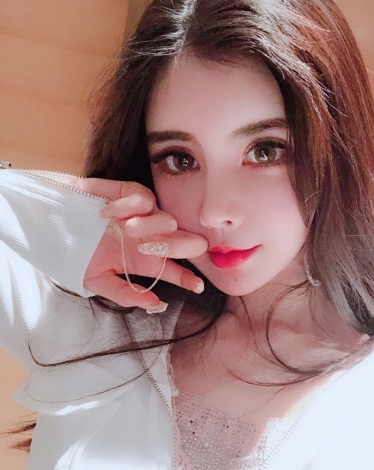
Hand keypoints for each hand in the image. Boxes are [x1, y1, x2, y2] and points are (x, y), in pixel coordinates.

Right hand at [71, 178, 207, 309]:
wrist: (50, 223)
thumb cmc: (74, 252)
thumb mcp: (96, 280)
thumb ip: (124, 294)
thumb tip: (155, 304)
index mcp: (145, 261)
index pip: (175, 270)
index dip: (189, 277)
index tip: (198, 286)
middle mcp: (150, 238)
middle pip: (184, 243)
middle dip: (179, 247)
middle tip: (153, 249)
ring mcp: (143, 216)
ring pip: (169, 221)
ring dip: (150, 227)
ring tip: (127, 231)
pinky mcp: (131, 194)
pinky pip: (145, 199)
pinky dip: (130, 207)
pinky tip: (108, 213)